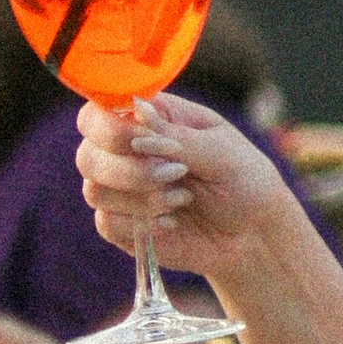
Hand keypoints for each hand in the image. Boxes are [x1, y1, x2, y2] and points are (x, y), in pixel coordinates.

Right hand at [76, 94, 286, 275]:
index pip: (100, 112)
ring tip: (183, 200)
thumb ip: (176, 135)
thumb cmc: (244, 180)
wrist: (254, 233)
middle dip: (129, 170)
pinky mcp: (123, 225)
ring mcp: (121, 190)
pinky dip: (141, 224)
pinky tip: (172, 222)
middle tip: (176, 174)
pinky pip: (106, 223)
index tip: (146, 143)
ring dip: (141, 199)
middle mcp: (127, 151)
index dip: (110, 128)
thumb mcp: (221, 150)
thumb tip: (136, 110)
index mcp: (150, 120)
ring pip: (94, 190)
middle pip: (88, 153)